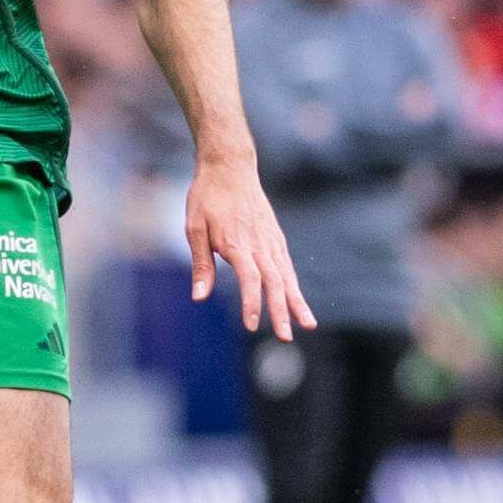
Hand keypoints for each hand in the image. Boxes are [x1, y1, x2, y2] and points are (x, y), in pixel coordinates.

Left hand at [187, 151, 315, 339]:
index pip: (249, 278)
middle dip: (281, 311)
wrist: (230, 165)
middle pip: (274, 282)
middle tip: (285, 337)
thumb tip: (199, 296)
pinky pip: (287, 265)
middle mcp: (259, 244)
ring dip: (296, 302)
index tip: (252, 324)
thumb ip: (201, 264)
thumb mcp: (194, 227)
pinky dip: (294, 285)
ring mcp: (271, 240)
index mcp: (238, 243)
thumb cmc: (207, 196)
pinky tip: (299, 302)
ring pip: (287, 275)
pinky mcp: (275, 237)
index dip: (252, 302)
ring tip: (308, 325)